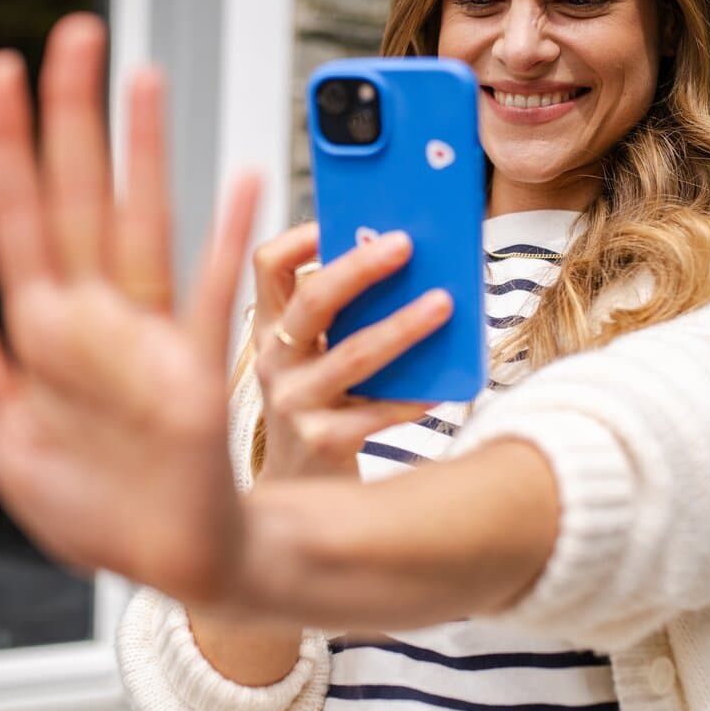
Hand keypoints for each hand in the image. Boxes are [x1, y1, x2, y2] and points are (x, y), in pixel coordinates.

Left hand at [0, 14, 257, 609]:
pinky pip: (213, 294)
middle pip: (79, 198)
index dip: (6, 147)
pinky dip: (226, 240)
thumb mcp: (8, 441)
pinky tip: (239, 179)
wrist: (168, 559)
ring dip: (143, 153)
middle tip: (78, 35)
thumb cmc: (92, 509)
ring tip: (144, 80)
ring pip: (144, 223)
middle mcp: (94, 318)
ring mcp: (149, 336)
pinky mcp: (199, 368)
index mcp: (39, 332)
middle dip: (75, 118)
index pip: (16, 219)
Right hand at [249, 224, 451, 479]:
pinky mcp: (321, 441)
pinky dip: (412, 397)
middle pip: (312, 300)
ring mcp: (294, 403)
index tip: (334, 219)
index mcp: (270, 329)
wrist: (299, 491)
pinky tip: (443, 386)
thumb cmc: (318, 409)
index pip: (266, 267)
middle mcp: (274, 361)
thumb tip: (404, 267)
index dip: (297, 238)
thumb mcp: (311, 358)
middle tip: (404, 244)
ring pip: (353, 354)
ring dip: (402, 326)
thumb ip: (339, 320)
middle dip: (359, 267)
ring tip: (443, 304)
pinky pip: (375, 413)